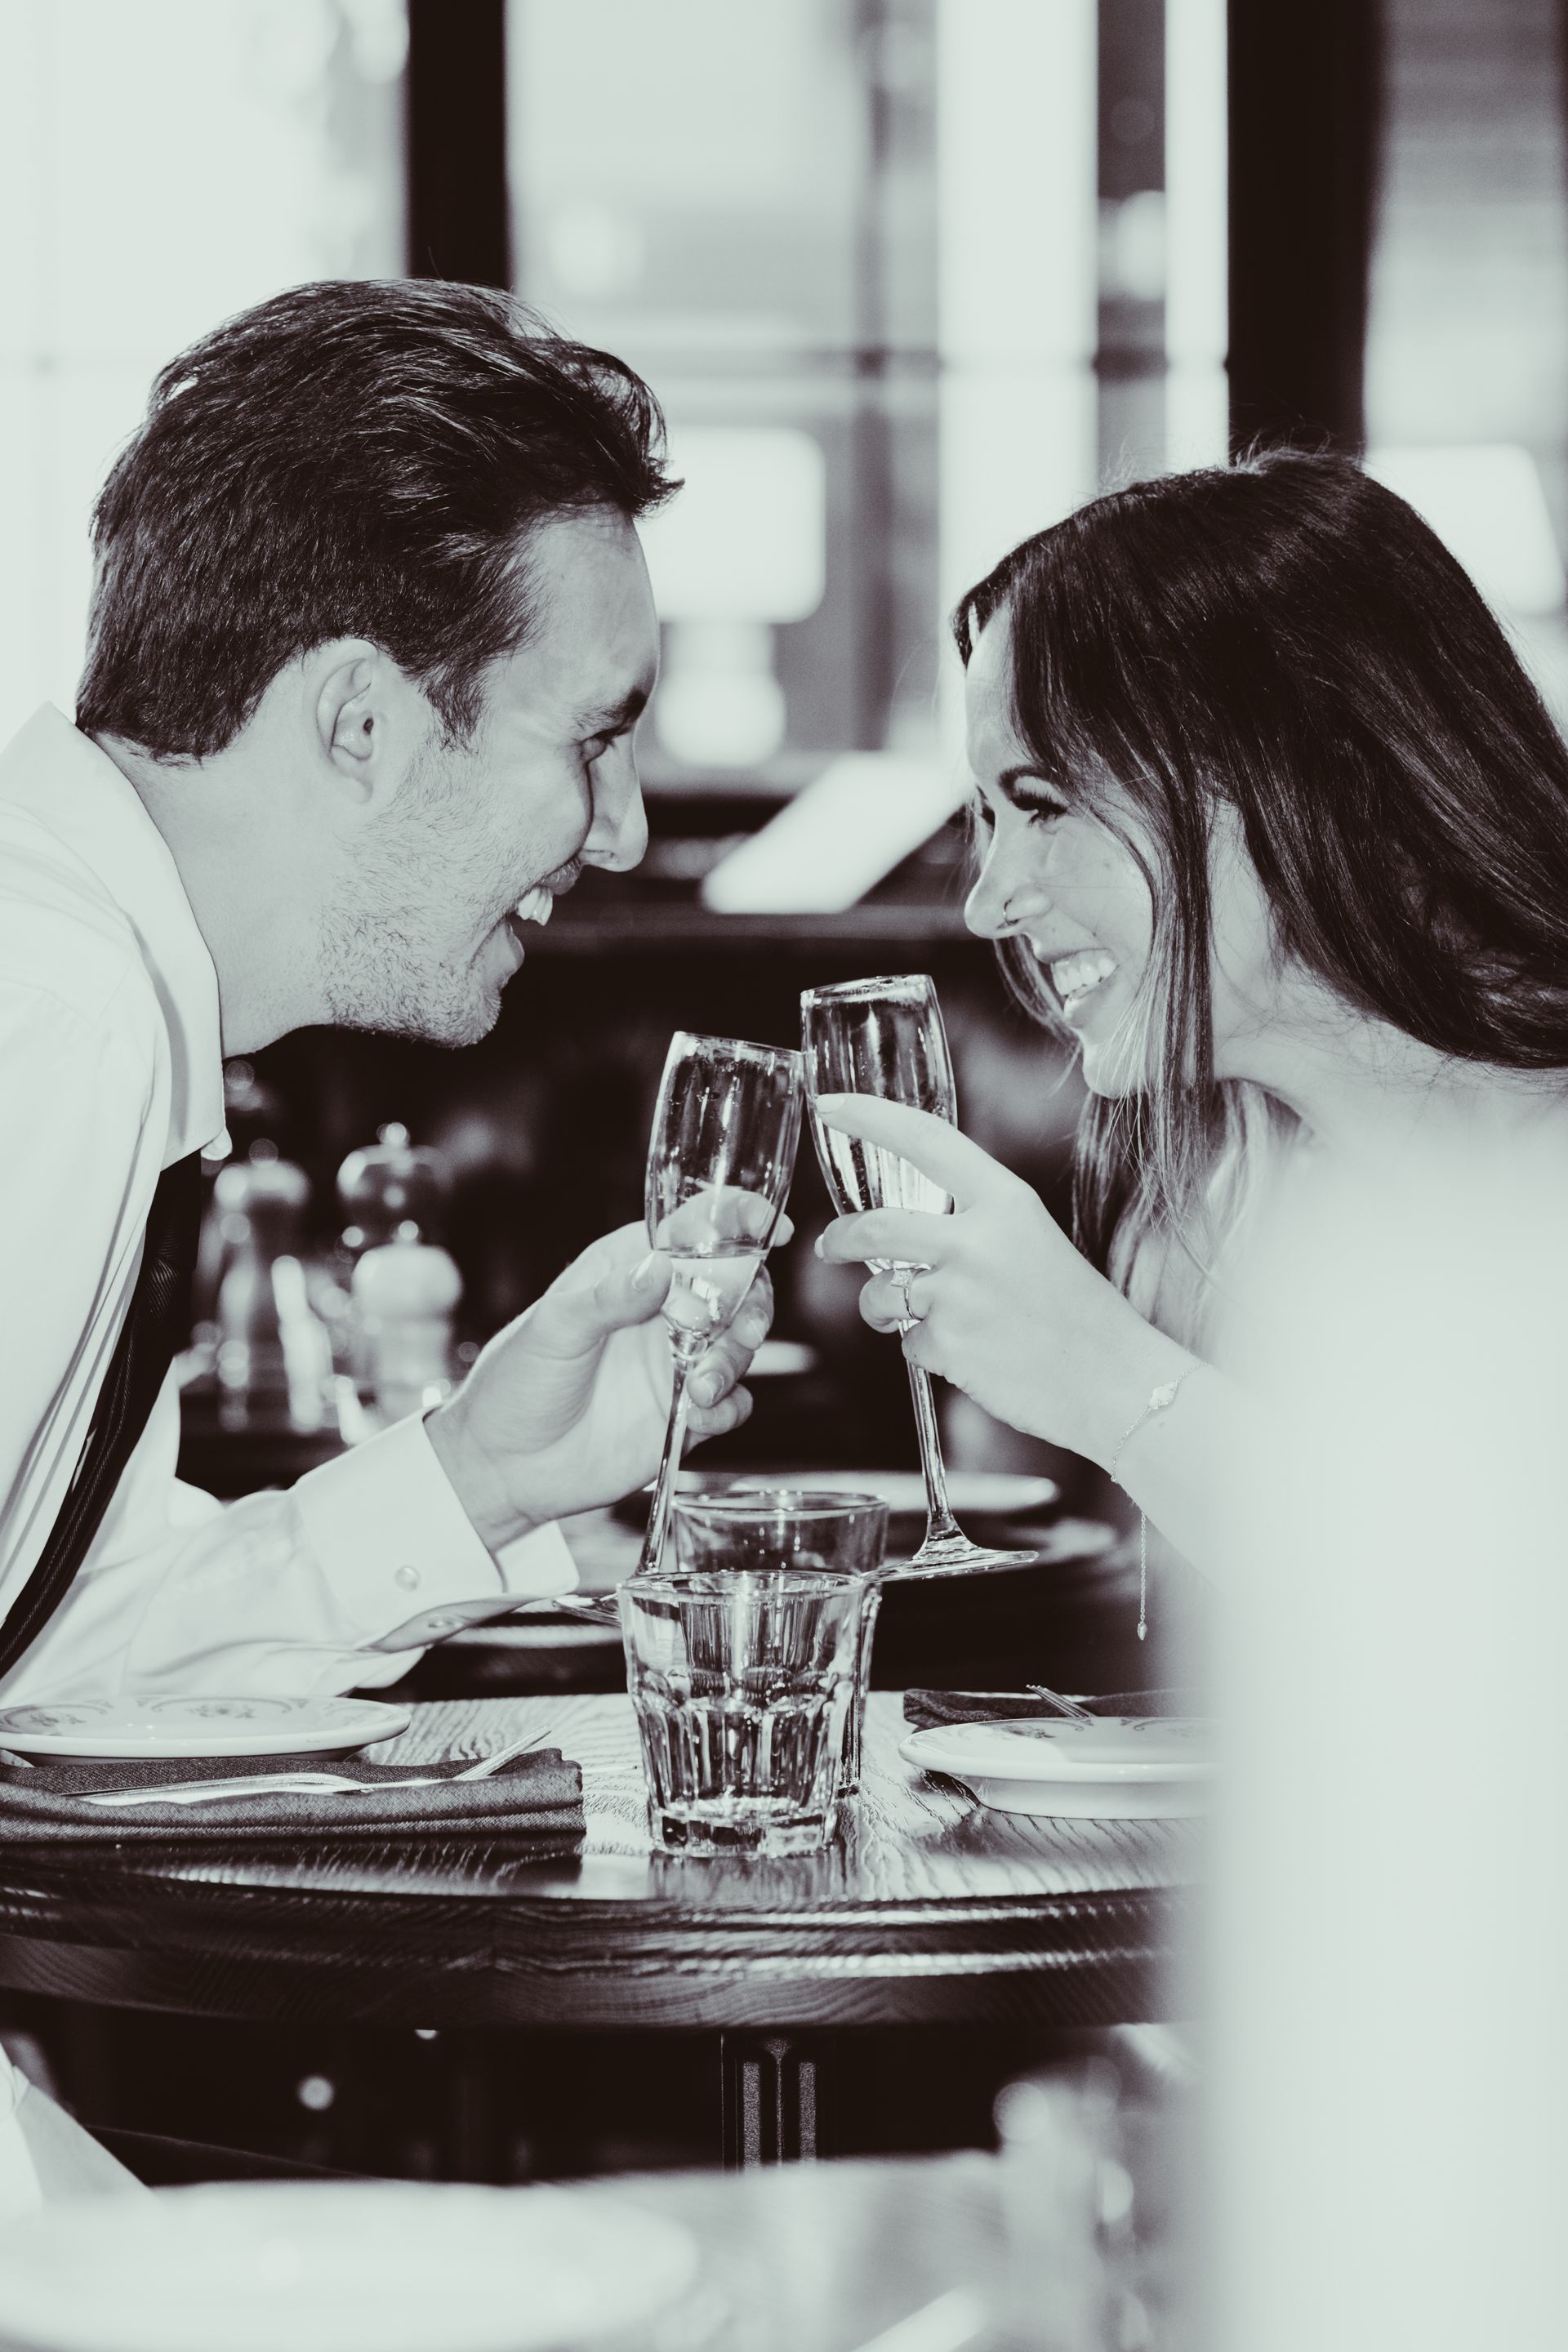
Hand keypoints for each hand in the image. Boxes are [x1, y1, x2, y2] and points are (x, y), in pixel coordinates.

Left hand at [426, 1220, 780, 1549]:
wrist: (505, 1466)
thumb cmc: (517, 1383)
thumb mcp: (554, 1329)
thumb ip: (610, 1297)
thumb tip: (661, 1267)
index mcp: (629, 1269)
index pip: (694, 1229)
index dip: (737, 1219)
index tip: (770, 1223)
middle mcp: (662, 1309)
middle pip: (737, 1286)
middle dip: (751, 1303)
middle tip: (739, 1330)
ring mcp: (676, 1361)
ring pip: (741, 1344)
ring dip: (733, 1362)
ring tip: (697, 1389)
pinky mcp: (684, 1410)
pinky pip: (734, 1402)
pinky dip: (726, 1407)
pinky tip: (693, 1416)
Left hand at [813, 1095, 1182, 1464]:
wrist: (1115, 1381)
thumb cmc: (1077, 1313)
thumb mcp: (1034, 1240)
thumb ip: (974, 1224)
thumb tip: (904, 1231)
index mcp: (1006, 1202)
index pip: (926, 1139)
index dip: (871, 1117)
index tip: (831, 1106)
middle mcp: (977, 1241)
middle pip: (875, 1225)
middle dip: (841, 1238)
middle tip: (833, 1244)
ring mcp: (959, 1295)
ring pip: (881, 1292)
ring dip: (882, 1306)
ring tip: (921, 1317)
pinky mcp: (948, 1346)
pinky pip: (908, 1341)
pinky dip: (926, 1347)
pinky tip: (971, 1353)